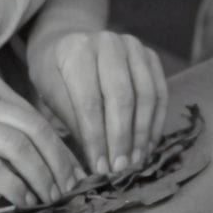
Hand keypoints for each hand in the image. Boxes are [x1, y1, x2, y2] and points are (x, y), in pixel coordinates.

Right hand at [0, 72, 82, 207]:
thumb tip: (43, 152)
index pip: (36, 116)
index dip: (61, 147)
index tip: (73, 172)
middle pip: (34, 130)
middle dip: (58, 164)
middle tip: (68, 189)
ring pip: (18, 149)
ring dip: (40, 178)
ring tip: (47, 198)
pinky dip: (14, 186)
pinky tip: (21, 200)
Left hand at [28, 31, 167, 174]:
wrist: (67, 43)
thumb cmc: (55, 75)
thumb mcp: (52, 95)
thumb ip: (74, 122)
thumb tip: (98, 163)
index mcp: (77, 50)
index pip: (90, 101)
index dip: (96, 138)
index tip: (100, 168)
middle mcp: (108, 43)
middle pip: (122, 97)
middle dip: (122, 139)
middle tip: (120, 170)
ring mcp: (133, 46)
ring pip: (147, 95)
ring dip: (143, 134)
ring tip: (136, 162)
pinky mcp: (150, 55)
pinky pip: (160, 92)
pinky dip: (156, 122)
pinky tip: (148, 146)